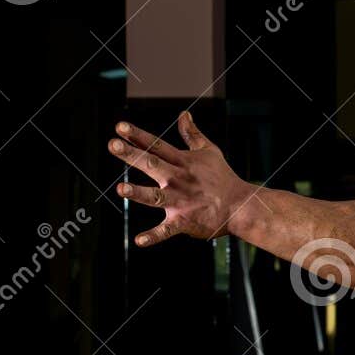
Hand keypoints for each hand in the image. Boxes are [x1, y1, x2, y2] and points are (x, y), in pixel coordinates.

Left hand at [107, 112, 247, 246]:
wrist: (242, 207)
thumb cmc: (224, 178)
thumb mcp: (209, 151)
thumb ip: (192, 134)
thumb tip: (184, 113)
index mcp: (182, 163)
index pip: (156, 146)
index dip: (138, 135)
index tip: (119, 127)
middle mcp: (179, 180)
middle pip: (152, 165)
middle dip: (132, 155)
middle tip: (113, 145)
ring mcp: (181, 201)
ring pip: (156, 197)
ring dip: (139, 193)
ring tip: (122, 189)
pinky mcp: (184, 222)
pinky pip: (166, 230)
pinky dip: (154, 236)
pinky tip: (139, 241)